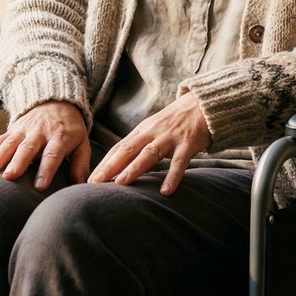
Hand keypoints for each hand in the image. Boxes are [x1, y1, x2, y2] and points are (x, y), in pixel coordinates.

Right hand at [0, 101, 90, 190]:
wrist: (56, 101)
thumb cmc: (71, 128)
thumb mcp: (83, 142)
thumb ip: (81, 163)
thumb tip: (81, 185)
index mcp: (60, 136)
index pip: (52, 154)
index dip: (46, 169)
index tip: (40, 186)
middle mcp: (39, 132)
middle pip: (27, 148)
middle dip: (17, 162)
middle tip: (9, 177)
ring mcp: (23, 130)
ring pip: (8, 143)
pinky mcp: (11, 130)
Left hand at [89, 93, 211, 195]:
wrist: (204, 104)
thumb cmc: (177, 120)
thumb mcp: (154, 128)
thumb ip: (140, 144)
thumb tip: (121, 167)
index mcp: (142, 130)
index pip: (119, 147)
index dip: (104, 163)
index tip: (91, 179)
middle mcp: (152, 133)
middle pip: (127, 149)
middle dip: (110, 166)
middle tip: (95, 184)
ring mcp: (169, 138)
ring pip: (148, 154)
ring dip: (133, 168)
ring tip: (120, 184)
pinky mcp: (188, 144)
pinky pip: (179, 162)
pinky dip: (172, 176)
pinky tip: (165, 191)